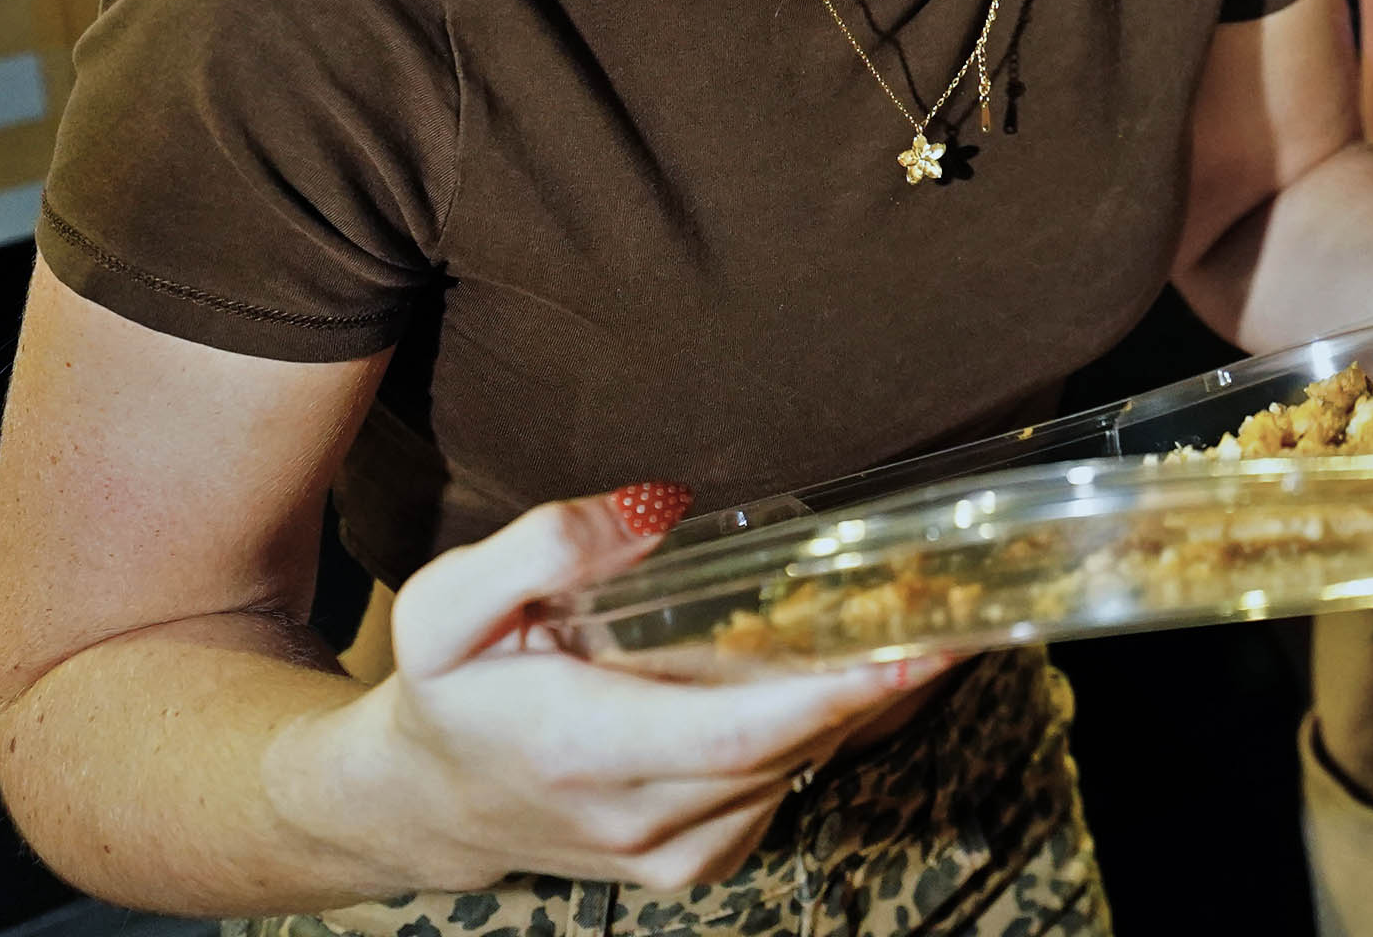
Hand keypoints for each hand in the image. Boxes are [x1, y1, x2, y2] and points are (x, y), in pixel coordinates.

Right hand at [278, 492, 935, 892]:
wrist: (428, 801)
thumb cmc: (446, 688)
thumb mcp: (449, 604)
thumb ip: (542, 546)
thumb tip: (654, 509)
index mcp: (584, 751)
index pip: (738, 735)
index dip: (833, 695)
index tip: (915, 649)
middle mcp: (636, 819)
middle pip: (787, 753)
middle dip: (873, 683)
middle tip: (944, 607)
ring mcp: (669, 855)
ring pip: (793, 775)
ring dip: (852, 707)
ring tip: (898, 625)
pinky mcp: (692, 862)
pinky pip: (778, 797)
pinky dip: (813, 739)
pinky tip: (825, 679)